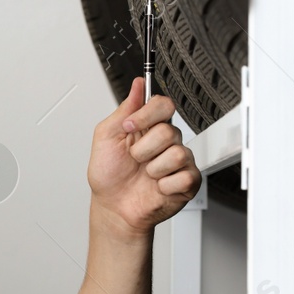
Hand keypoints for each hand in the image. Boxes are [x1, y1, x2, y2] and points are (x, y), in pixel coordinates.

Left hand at [86, 76, 201, 236]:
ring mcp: (179, 161)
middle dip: (143, 149)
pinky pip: (183, 176)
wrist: (113, 207)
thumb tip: (138, 85)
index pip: (163, 104)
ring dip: (153, 169)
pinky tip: (157, 187)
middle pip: (168, 131)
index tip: (129, 127)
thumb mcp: (106, 138)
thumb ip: (124, 110)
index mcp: (148, 127)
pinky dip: (164, 185)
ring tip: (146, 175)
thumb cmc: (109, 176)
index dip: (147, 114)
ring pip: (176, 154)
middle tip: (135, 160)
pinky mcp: (187, 181)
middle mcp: (166, 141)